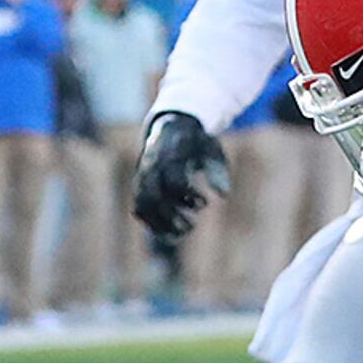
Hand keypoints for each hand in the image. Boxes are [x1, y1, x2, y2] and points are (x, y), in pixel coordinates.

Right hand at [132, 109, 229, 253]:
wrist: (170, 127)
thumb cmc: (196, 142)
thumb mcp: (212, 149)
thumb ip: (218, 170)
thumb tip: (223, 195)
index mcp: (170, 154)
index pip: (173, 181)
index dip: (188, 196)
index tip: (204, 204)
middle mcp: (152, 166)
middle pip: (153, 196)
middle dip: (170, 216)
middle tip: (191, 227)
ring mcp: (142, 177)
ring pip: (143, 205)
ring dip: (161, 224)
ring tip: (182, 234)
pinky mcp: (139, 186)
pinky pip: (139, 208)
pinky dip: (152, 224)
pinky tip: (170, 234)